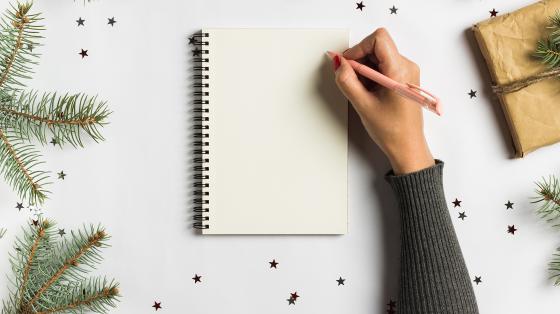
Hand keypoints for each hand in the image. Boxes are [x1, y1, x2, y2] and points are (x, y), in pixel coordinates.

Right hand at [331, 28, 433, 174]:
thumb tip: (338, 62)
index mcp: (400, 71)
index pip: (378, 39)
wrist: (408, 147)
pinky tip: (369, 93)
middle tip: (352, 81)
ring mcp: (406, 72)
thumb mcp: (363, 105)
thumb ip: (347, 81)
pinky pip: (383, 66)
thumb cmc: (392, 131)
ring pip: (378, 56)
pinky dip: (371, 75)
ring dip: (364, 69)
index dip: (359, 48)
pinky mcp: (403, 78)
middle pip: (377, 46)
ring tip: (363, 91)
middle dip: (359, 60)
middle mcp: (407, 66)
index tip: (348, 64)